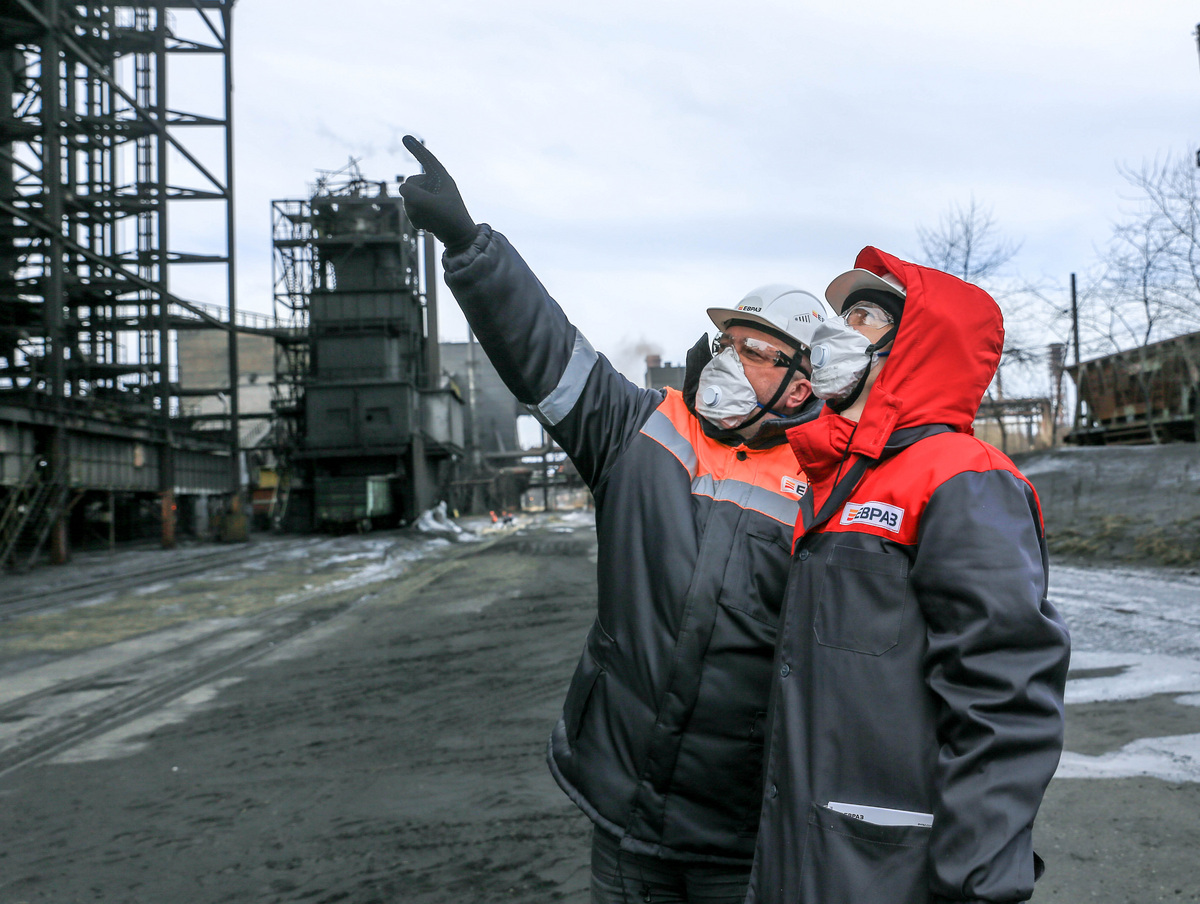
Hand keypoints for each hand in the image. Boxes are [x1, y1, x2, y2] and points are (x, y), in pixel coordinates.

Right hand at [399, 136, 478, 252]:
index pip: (427, 159)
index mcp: (442, 178)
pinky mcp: (425, 208)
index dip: (416, 149)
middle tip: (426, 213)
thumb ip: (415, 195)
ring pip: (407, 199)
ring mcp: (429, 196)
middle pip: (410, 184)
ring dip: (414, 213)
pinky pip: (410, 209)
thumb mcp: (433, 206)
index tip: (405, 137)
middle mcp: (434, 185)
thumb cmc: (451, 221)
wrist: (460, 240)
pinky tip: (428, 227)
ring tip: (429, 222)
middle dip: (412, 201)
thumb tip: (401, 188)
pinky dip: (416, 219)